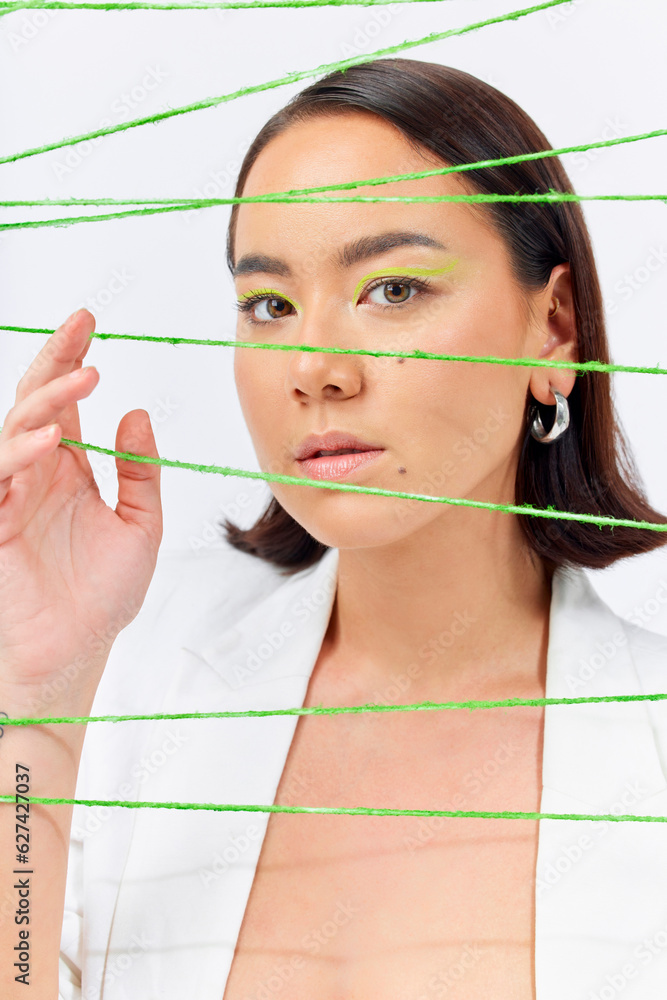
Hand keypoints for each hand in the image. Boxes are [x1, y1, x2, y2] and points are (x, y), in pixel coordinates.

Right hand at [0, 309, 162, 709]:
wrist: (75, 653)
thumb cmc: (103, 595)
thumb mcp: (140, 525)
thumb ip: (140, 471)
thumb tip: (137, 413)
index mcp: (68, 469)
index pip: (65, 402)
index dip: (71, 359)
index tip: (89, 319)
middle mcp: (35, 473)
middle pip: (34, 401)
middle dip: (54, 359)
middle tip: (82, 324)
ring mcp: (9, 494)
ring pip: (13, 429)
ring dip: (45, 401)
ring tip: (84, 380)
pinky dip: (20, 453)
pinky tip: (53, 441)